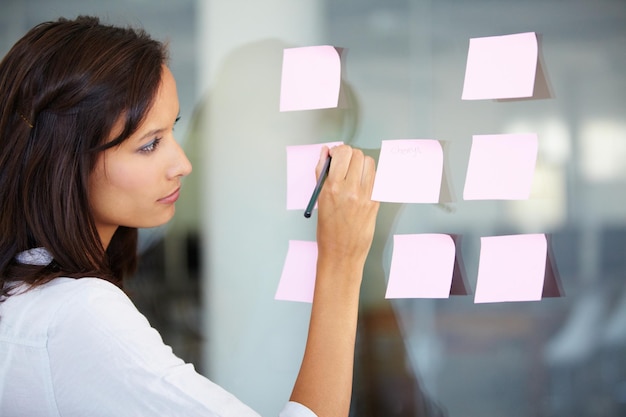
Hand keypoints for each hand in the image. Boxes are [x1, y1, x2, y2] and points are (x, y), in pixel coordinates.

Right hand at [315, 145, 378, 274]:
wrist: (341, 253)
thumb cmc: (327, 229)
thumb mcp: (319, 199)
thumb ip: (321, 173)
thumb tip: (324, 153)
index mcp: (332, 187)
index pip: (342, 153)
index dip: (338, 150)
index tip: (334, 155)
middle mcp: (351, 189)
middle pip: (357, 155)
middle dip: (349, 155)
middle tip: (344, 163)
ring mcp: (365, 196)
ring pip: (369, 163)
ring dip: (361, 163)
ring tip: (354, 173)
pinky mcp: (375, 202)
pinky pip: (376, 178)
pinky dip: (369, 176)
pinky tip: (361, 184)